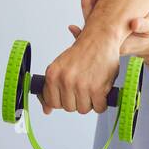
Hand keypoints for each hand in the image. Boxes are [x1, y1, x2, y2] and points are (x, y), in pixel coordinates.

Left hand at [44, 0, 121, 114]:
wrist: (100, 39)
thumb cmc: (82, 52)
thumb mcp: (61, 67)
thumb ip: (52, 88)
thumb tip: (46, 110)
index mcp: (52, 74)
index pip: (52, 102)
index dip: (62, 101)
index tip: (68, 96)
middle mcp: (65, 80)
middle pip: (68, 108)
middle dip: (77, 101)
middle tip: (83, 89)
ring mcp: (81, 85)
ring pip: (83, 109)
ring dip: (90, 102)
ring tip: (92, 88)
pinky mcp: (98, 89)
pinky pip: (99, 107)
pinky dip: (102, 103)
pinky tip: (102, 93)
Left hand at [67, 0, 148, 60]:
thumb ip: (144, 26)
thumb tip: (135, 24)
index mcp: (116, 43)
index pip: (98, 29)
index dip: (92, 13)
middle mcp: (107, 41)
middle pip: (91, 24)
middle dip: (87, 6)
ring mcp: (105, 35)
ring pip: (92, 20)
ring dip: (89, 5)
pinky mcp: (106, 28)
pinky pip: (96, 18)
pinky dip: (94, 6)